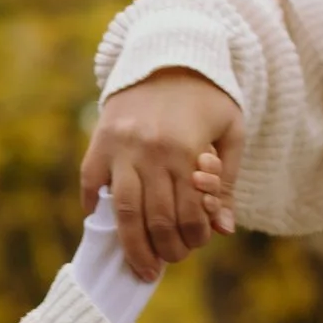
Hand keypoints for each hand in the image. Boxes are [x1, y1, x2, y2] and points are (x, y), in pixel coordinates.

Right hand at [79, 68, 243, 277]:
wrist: (167, 56)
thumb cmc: (206, 98)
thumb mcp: (230, 131)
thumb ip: (225, 182)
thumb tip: (222, 229)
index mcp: (187, 150)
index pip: (190, 213)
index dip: (194, 239)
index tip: (194, 247)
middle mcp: (151, 152)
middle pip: (157, 219)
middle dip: (165, 249)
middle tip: (168, 262)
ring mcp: (121, 148)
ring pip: (125, 212)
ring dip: (133, 246)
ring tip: (140, 266)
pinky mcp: (99, 143)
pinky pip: (92, 184)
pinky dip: (95, 208)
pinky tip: (102, 227)